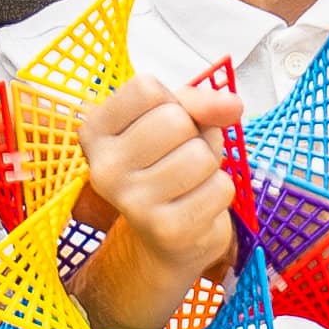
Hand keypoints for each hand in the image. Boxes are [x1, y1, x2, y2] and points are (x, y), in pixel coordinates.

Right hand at [71, 76, 245, 302]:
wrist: (163, 240)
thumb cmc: (166, 167)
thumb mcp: (173, 122)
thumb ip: (198, 103)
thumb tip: (233, 104)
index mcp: (95, 132)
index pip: (146, 88)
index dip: (170, 101)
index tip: (159, 126)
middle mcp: (104, 168)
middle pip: (175, 120)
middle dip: (193, 135)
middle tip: (178, 158)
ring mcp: (133, 202)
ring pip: (201, 154)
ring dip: (209, 165)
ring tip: (189, 181)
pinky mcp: (168, 229)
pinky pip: (220, 187)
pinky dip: (219, 192)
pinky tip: (196, 203)